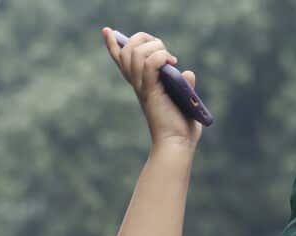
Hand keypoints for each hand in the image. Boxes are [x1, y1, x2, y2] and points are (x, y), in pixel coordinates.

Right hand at [102, 28, 202, 149]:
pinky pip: (150, 64)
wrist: (178, 145)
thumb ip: (185, 85)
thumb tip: (188, 73)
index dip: (113, 45)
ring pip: (136, 53)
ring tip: (170, 58)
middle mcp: (138, 85)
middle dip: (143, 39)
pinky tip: (172, 63)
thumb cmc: (182, 129)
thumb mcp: (183, 101)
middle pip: (127, 51)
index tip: (107, 31)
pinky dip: (160, 56)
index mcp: (142, 85)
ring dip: (155, 47)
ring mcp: (143, 88)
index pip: (122, 61)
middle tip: (164, 50)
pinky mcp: (151, 91)